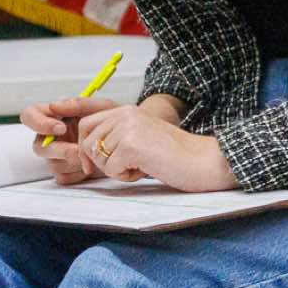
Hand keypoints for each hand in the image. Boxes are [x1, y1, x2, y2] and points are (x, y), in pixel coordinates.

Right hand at [22, 96, 118, 184]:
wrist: (130, 143)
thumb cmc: (113, 121)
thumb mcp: (100, 107)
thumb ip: (78, 104)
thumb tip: (54, 105)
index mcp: (54, 117)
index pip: (30, 116)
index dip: (38, 123)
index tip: (60, 127)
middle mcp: (51, 137)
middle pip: (39, 147)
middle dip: (59, 150)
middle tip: (77, 150)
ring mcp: (57, 157)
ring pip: (52, 164)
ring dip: (74, 162)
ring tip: (93, 156)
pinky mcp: (66, 172)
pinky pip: (64, 177)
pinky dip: (79, 173)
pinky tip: (92, 166)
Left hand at [76, 103, 237, 191]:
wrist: (203, 160)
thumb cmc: (174, 155)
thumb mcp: (140, 138)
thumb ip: (116, 138)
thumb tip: (87, 152)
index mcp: (127, 110)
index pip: (86, 124)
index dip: (85, 148)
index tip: (91, 166)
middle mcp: (125, 114)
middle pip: (88, 142)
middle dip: (99, 162)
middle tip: (123, 169)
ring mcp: (127, 128)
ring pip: (99, 156)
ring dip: (115, 169)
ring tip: (140, 167)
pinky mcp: (131, 145)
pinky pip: (111, 168)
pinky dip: (125, 176)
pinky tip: (145, 170)